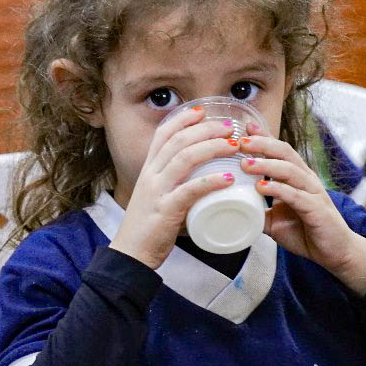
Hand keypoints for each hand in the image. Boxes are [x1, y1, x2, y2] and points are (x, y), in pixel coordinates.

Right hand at [109, 106, 239, 268]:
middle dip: (206, 129)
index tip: (203, 110)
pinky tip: (228, 178)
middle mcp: (150, 175)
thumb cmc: (148, 227)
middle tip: (230, 127)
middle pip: (179, 140)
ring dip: (213, 148)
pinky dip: (211, 181)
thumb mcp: (156, 196)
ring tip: (234, 146)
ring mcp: (157, 191)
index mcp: (148, 170)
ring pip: (184, 158)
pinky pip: (190, 190)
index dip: (183, 118)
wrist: (131, 255)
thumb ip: (173, 184)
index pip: (164, 133)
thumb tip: (200, 177)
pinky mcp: (165, 210)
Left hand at [238, 128, 365, 293]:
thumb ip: (257, 211)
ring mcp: (313, 192)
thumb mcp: (275, 220)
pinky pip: (295, 195)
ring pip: (290, 170)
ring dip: (266, 165)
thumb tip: (233, 208)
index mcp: (297, 177)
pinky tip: (261, 187)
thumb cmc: (307, 232)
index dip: (264, 137)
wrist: (334, 252)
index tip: (244, 128)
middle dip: (262, 144)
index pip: (280, 151)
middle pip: (285, 152)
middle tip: (240, 142)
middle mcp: (306, 179)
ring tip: (245, 164)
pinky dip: (278, 189)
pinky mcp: (316, 209)